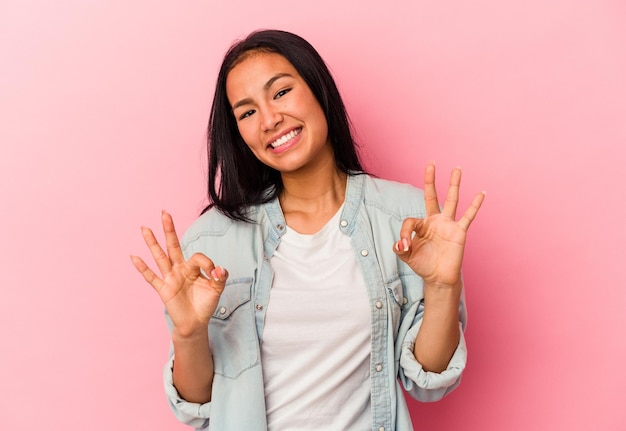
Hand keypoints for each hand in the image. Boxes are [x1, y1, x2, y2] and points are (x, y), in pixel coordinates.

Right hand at [130, 211, 227, 337]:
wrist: (195, 323)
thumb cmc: (205, 304)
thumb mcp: (217, 289)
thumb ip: (220, 277)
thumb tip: (219, 269)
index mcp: (192, 267)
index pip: (196, 256)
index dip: (207, 262)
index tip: (215, 273)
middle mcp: (179, 269)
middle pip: (173, 245)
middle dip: (169, 229)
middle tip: (164, 212)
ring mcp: (170, 278)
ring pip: (160, 257)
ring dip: (152, 243)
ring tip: (145, 228)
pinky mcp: (163, 289)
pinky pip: (151, 277)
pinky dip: (143, 268)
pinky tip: (134, 257)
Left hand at [393, 162, 484, 286]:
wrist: (439, 278)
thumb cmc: (423, 265)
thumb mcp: (406, 257)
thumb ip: (399, 248)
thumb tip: (400, 243)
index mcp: (421, 226)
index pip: (410, 221)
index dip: (404, 233)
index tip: (404, 246)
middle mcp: (435, 221)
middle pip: (432, 196)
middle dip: (430, 180)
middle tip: (431, 163)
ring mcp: (448, 225)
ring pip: (451, 200)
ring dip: (453, 185)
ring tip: (457, 168)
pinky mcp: (459, 232)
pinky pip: (468, 216)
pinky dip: (475, 205)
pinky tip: (481, 194)